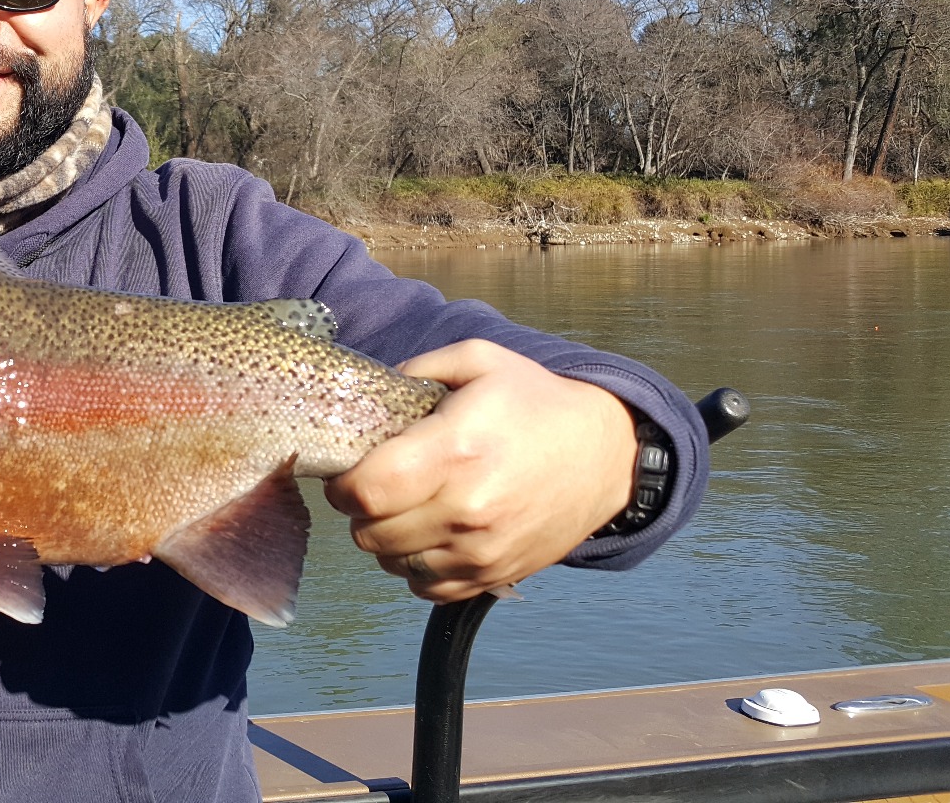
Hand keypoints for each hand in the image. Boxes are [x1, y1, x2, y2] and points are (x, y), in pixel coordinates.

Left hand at [324, 339, 636, 602]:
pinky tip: (428, 537)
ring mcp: (482, 550)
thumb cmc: (536, 403)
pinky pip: (426, 590)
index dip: (343, 485)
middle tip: (380, 487)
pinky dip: (415, 568)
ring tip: (406, 509)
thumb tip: (369, 394)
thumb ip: (416, 370)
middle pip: (369, 533)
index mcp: (455, 451)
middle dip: (361, 510)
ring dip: (386, 540)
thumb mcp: (479, 360)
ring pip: (392, 564)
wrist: (607, 455)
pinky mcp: (495, 575)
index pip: (365, 492)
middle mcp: (466, 509)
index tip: (349, 473)